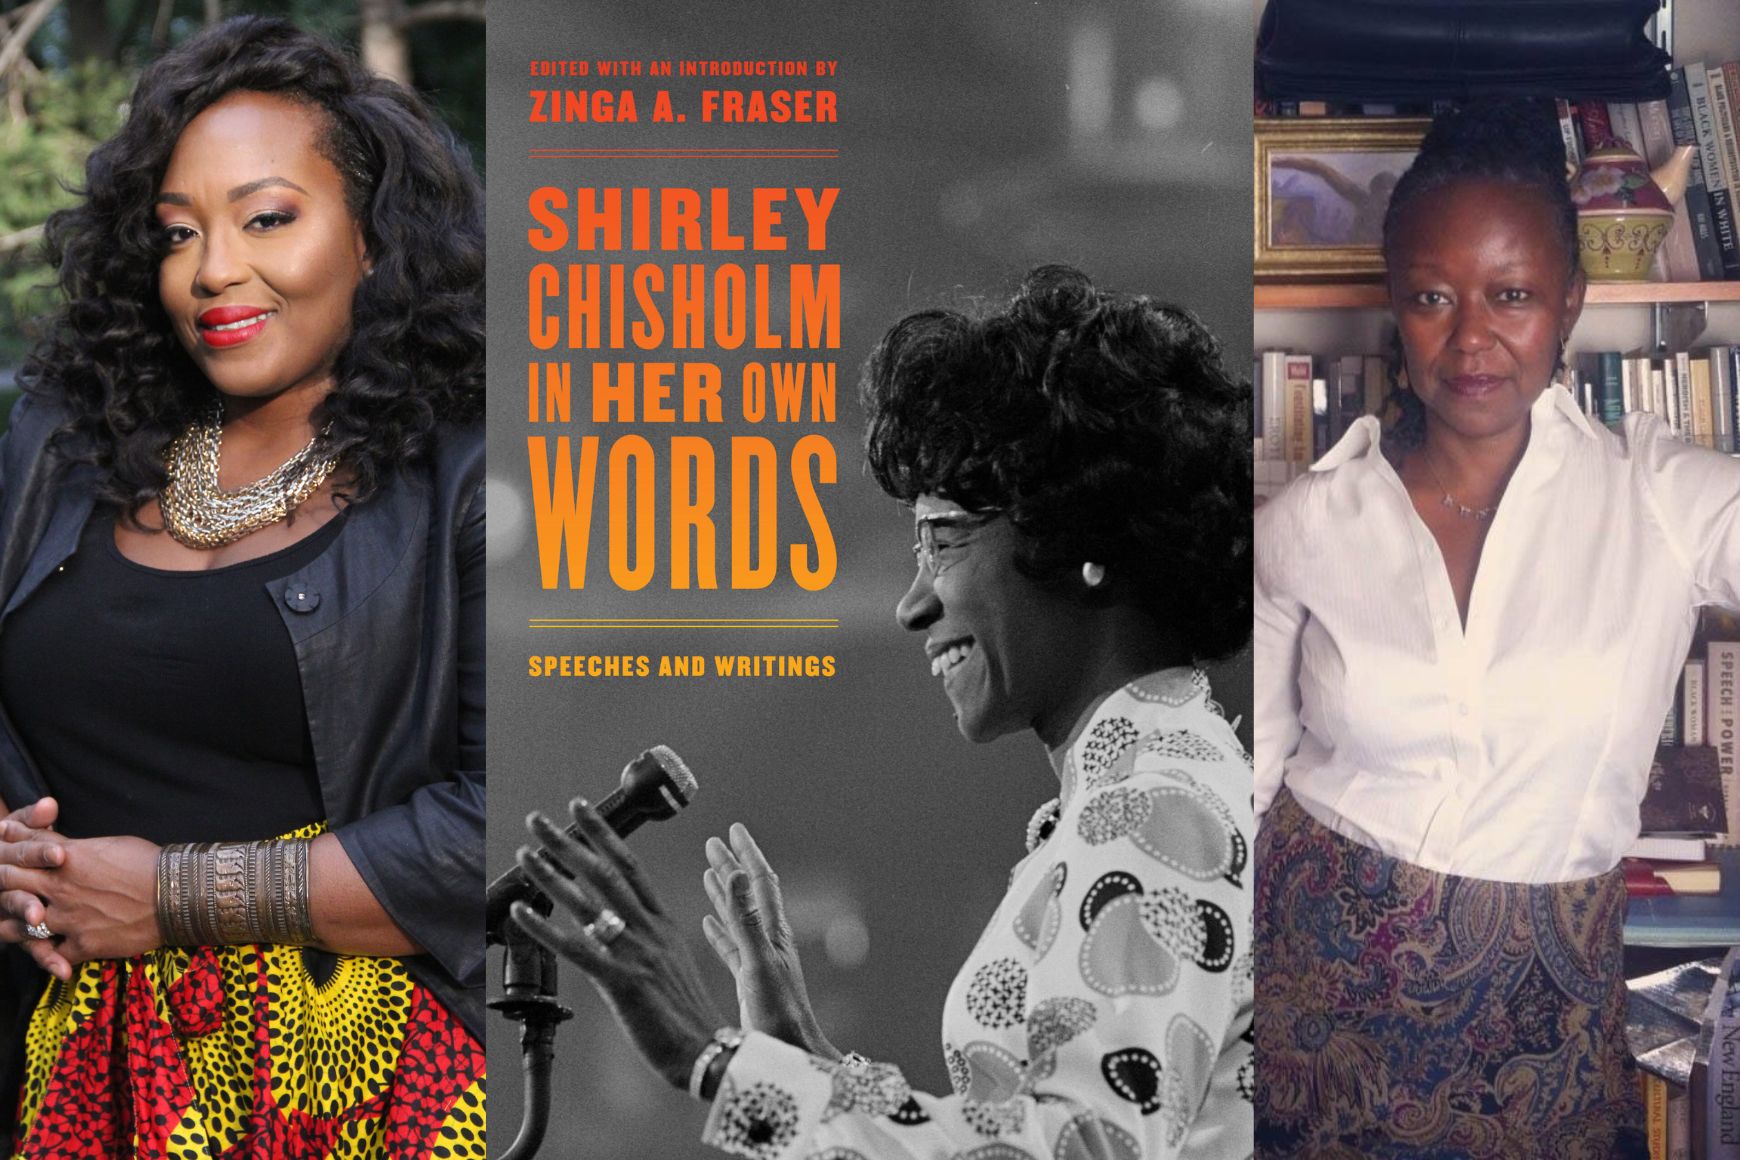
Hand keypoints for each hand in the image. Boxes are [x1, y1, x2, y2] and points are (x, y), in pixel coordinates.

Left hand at [0, 799, 158, 973]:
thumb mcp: (107, 844)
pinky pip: (52, 957)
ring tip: (11, 924)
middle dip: (2, 883)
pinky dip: (48, 957)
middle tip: (1, 886)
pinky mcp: (82, 946)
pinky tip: (49, 955)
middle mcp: (59, 889)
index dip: (8, 849)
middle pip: (9, 885)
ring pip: (18, 927)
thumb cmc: (147, 863)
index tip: (3, 846)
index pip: (21, 852)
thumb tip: (56, 842)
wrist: (177, 895)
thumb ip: (72, 845)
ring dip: (13, 925)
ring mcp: (67, 920)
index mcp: (65, 859)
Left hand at [510, 797, 725, 1090]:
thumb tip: (614, 926)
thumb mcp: (672, 964)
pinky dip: (546, 928)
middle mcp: (650, 930)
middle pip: (605, 873)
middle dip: (569, 841)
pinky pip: (577, 948)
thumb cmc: (687, 1014)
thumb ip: (645, 940)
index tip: (580, 809)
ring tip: (525, 854)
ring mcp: (636, 953)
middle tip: (540, 819)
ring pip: (588, 902)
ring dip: (552, 875)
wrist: (708, 1051)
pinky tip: (521, 912)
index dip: (602, 835)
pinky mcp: (621, 982)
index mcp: (663, 923)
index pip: (630, 865)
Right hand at [701, 823, 837, 1059]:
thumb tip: (741, 874)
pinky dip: (720, 929)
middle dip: (731, 866)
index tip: (734, 830)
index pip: (760, 881)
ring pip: (738, 916)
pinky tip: (709, 924)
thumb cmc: (779, 1013)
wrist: (790, 1051)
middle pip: (747, 893)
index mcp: (772, 931)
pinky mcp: (750, 979)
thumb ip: (746, 918)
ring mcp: (760, 959)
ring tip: (709, 872)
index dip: (747, 854)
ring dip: (724, 893)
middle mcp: (768, 940)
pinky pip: (732, 945)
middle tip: (714, 844)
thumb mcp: (758, 961)